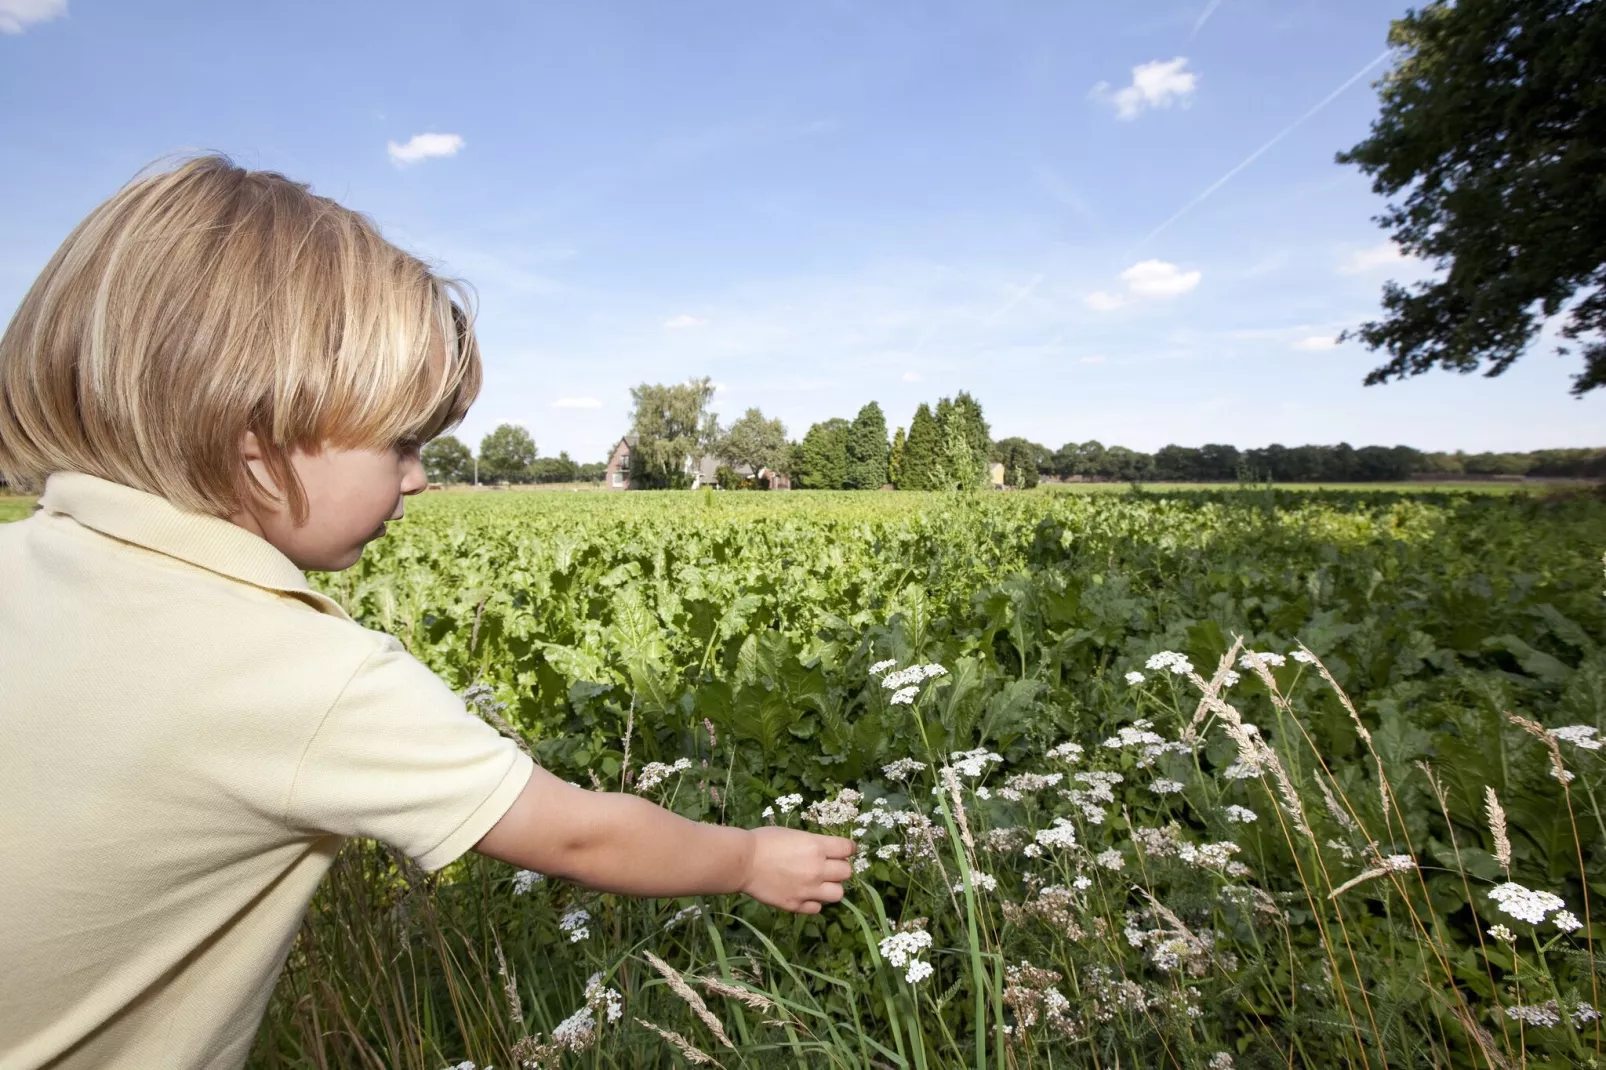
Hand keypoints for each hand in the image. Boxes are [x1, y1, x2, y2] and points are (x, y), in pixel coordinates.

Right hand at [739, 826, 855, 913]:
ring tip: (819, 883)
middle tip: (828, 866)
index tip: (843, 850)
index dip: (847, 849)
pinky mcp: (796, 905)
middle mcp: (818, 869)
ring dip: (831, 887)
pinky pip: (817, 908)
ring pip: (838, 894)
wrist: (742, 862)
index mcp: (817, 847)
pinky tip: (804, 894)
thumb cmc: (764, 841)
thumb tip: (825, 851)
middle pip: (847, 872)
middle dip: (839, 868)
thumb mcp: (794, 834)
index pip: (848, 849)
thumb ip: (813, 845)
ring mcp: (808, 889)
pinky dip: (814, 902)